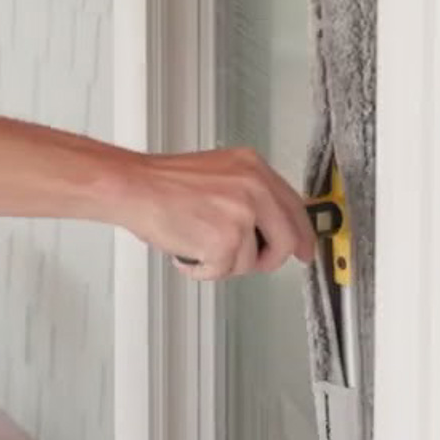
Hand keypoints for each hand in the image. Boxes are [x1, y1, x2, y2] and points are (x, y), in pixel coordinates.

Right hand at [112, 148, 317, 280]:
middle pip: (288, 239)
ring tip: (197, 243)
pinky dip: (203, 269)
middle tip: (254, 262)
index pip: (294, 206)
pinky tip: (187, 250)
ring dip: (223, 263)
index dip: (303, 234)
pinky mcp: (226, 241)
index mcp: (253, 168)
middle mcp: (253, 187)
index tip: (305, 249)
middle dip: (268, 258)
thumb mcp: (217, 173)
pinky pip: (225, 271)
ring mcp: (242, 214)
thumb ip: (248, 194)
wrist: (133, 187)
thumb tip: (268, 226)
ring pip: (252, 261)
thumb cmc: (162, 184)